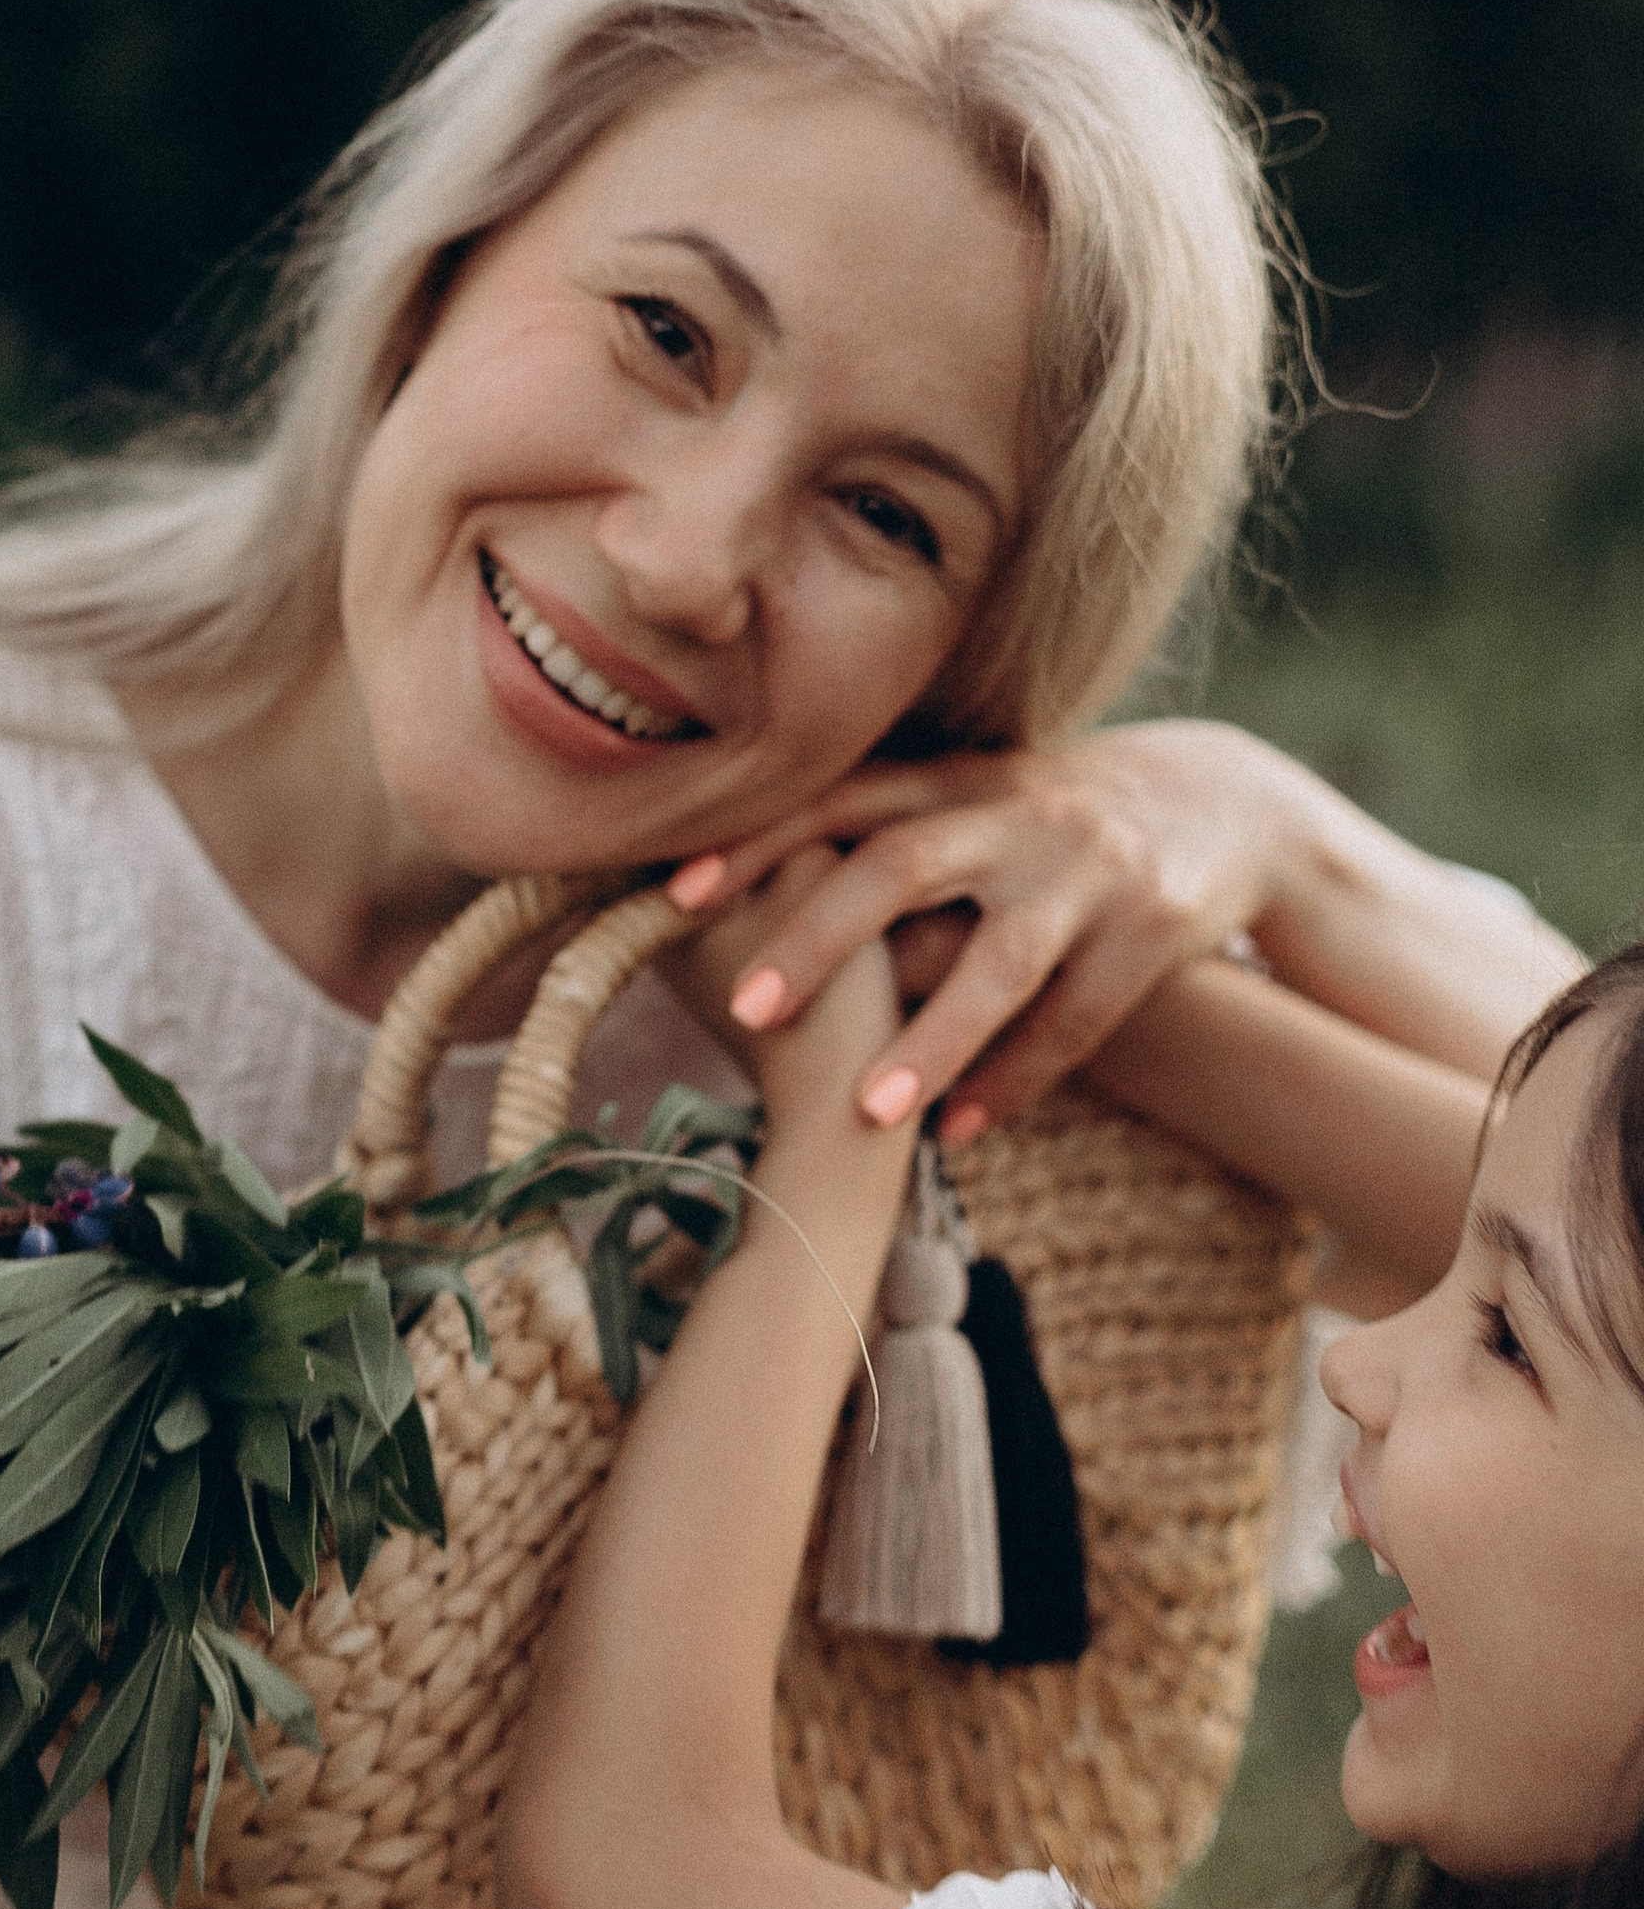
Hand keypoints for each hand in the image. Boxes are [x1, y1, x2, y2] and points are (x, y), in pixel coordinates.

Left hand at [664, 721, 1322, 1142]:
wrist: (1231, 798)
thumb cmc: (1060, 816)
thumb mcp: (983, 796)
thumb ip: (890, 828)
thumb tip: (747, 883)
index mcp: (958, 777)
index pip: (840, 800)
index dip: (758, 842)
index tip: (677, 894)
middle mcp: (1016, 814)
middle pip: (902, 867)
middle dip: (822, 938)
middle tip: (749, 1010)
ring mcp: (1088, 873)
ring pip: (1000, 962)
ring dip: (932, 1038)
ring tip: (870, 1110)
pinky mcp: (1152, 931)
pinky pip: (1076, 1021)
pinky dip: (1014, 1079)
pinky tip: (957, 1131)